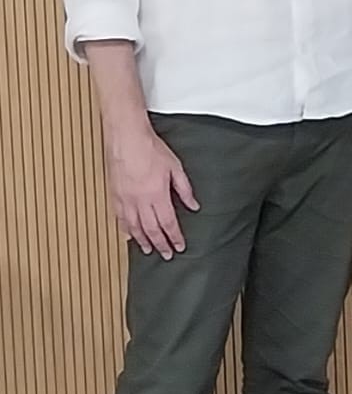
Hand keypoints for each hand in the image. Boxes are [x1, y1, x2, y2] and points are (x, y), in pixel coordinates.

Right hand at [103, 125, 198, 259]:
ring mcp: (125, 200)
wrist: (127, 139)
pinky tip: (129, 235)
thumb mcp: (175, 167)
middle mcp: (140, 201)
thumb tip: (193, 205)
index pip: (168, 223)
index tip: (179, 247)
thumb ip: (184, 189)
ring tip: (148, 250)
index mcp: (157, 195)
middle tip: (166, 254)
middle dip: (160, 244)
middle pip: (151, 230)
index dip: (174, 237)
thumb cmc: (150, 149)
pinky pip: (120, 218)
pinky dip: (126, 229)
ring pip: (134, 227)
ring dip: (142, 241)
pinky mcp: (115, 196)